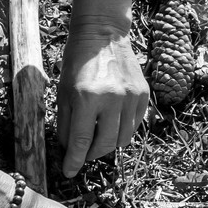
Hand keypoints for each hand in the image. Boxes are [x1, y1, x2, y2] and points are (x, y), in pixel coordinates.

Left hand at [56, 27, 149, 178]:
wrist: (102, 35)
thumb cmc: (77, 63)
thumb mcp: (63, 92)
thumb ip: (66, 123)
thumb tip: (70, 150)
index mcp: (87, 98)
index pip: (81, 141)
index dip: (74, 161)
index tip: (70, 172)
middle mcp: (112, 99)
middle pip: (105, 144)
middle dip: (92, 155)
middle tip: (83, 154)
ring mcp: (131, 97)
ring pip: (122, 138)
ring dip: (108, 145)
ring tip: (97, 141)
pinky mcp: (143, 95)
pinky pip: (134, 125)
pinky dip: (122, 132)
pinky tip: (111, 127)